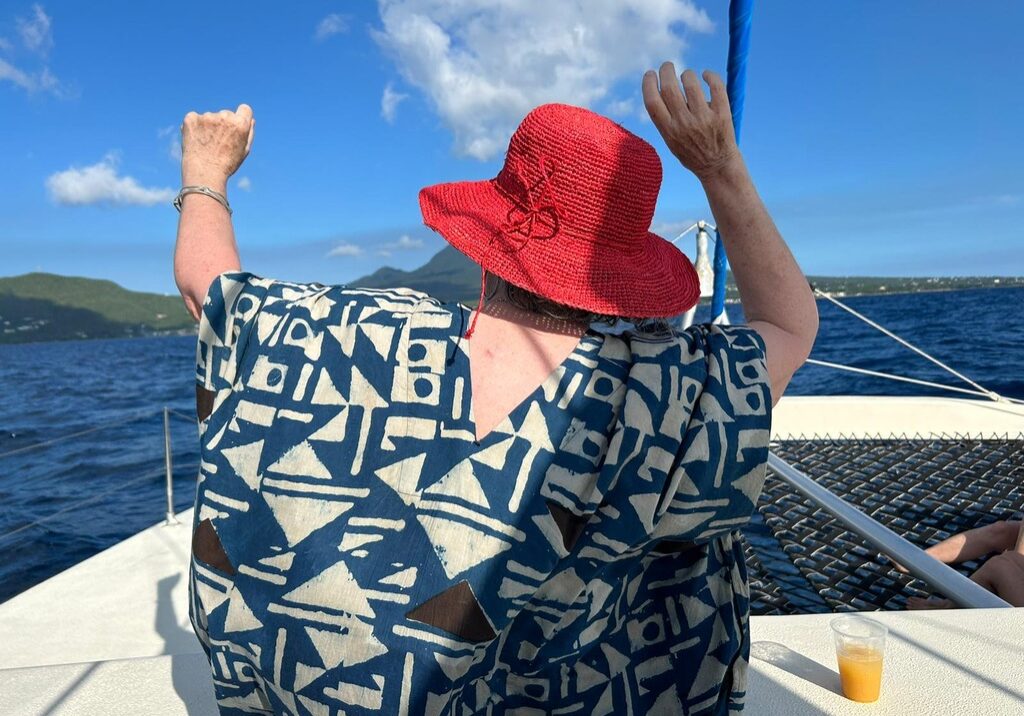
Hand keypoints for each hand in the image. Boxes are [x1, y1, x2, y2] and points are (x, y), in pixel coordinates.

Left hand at [180, 103, 254, 189]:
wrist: (204, 174)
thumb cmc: (227, 165)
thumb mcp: (244, 151)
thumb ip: (249, 133)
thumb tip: (250, 119)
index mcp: (240, 123)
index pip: (245, 109)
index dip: (241, 117)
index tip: (235, 126)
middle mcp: (224, 116)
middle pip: (226, 114)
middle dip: (223, 124)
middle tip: (218, 143)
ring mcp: (206, 116)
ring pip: (210, 117)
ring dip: (208, 126)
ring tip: (206, 145)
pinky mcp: (191, 118)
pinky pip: (194, 118)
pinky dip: (194, 126)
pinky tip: (196, 140)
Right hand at [642, 63, 738, 181]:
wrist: (717, 166)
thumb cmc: (691, 152)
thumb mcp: (670, 141)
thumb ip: (664, 118)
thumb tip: (660, 87)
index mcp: (668, 131)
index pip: (652, 101)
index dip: (648, 83)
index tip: (650, 74)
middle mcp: (684, 124)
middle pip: (670, 88)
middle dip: (666, 70)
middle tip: (667, 66)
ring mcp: (704, 119)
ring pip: (691, 83)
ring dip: (687, 74)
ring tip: (687, 76)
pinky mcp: (721, 114)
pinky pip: (716, 86)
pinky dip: (710, 75)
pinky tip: (706, 75)